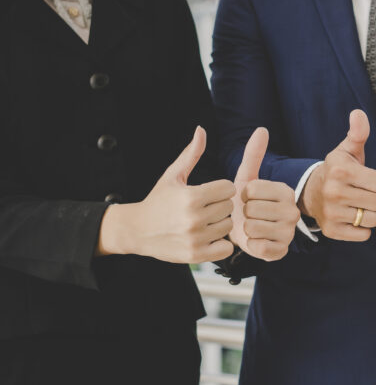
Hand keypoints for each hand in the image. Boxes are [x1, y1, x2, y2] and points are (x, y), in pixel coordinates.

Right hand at [98, 127, 235, 262]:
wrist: (137, 230)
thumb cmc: (158, 200)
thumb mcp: (172, 175)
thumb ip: (191, 154)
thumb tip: (201, 129)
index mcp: (191, 196)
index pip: (228, 188)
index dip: (221, 188)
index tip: (211, 192)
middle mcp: (194, 218)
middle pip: (230, 207)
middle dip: (221, 205)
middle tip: (207, 208)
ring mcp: (196, 238)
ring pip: (228, 227)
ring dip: (220, 224)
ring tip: (206, 222)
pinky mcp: (196, 255)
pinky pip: (226, 248)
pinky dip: (221, 244)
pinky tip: (208, 237)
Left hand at [230, 128, 300, 261]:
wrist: (244, 231)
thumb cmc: (246, 203)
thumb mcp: (247, 177)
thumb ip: (254, 154)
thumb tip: (262, 129)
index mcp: (286, 191)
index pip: (252, 189)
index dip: (243, 194)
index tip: (249, 198)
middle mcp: (292, 211)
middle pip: (252, 209)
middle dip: (244, 213)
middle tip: (250, 215)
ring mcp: (289, 233)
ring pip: (252, 228)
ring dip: (246, 229)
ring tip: (252, 227)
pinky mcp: (281, 251)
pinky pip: (257, 246)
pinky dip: (251, 244)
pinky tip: (255, 241)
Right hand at [299, 110, 375, 241]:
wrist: (310, 193)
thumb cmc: (337, 170)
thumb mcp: (346, 150)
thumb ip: (358, 133)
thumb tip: (359, 113)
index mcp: (341, 171)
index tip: (370, 180)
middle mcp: (335, 192)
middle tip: (366, 194)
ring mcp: (332, 214)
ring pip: (373, 220)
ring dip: (371, 214)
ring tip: (360, 205)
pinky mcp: (332, 231)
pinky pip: (363, 235)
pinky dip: (362, 228)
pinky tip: (353, 217)